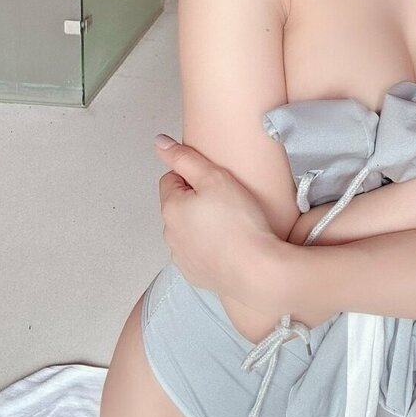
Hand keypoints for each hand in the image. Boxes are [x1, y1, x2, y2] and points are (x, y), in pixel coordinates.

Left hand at [154, 135, 282, 309]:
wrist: (255, 269)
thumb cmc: (239, 222)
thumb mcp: (214, 177)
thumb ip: (184, 157)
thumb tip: (159, 142)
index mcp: (171, 208)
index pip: (171, 179)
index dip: (194, 176)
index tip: (215, 182)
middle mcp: (170, 234)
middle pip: (178, 205)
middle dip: (197, 200)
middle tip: (225, 200)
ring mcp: (181, 256)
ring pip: (187, 229)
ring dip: (202, 224)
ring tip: (230, 223)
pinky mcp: (195, 274)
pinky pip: (197, 252)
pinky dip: (209, 246)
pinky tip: (229, 243)